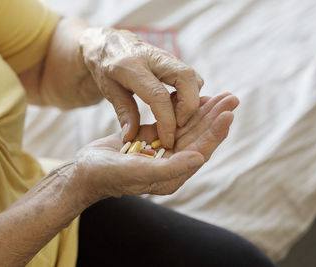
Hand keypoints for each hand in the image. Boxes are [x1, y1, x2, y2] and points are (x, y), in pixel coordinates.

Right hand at [73, 92, 237, 207]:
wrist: (84, 171)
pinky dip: (183, 110)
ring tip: (220, 96)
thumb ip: (169, 168)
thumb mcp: (136, 172)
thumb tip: (199, 158)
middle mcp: (171, 165)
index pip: (199, 151)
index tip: (228, 113)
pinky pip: (172, 122)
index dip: (214, 133)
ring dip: (203, 112)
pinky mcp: (152, 140)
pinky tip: (193, 98)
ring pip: (187, 128)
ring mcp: (162, 151)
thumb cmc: (106, 174)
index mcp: (172, 175)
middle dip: (214, 118)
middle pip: (198, 138)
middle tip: (232, 98)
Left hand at [80, 27, 203, 147]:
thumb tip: (132, 137)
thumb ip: (123, 112)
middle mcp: (154, 57)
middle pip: (186, 78)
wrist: (109, 42)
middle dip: (188, 107)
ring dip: (190, 101)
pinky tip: (175, 106)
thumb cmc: (105, 66)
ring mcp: (167, 57)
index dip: (166, 121)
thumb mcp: (107, 90)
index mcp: (131, 66)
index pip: (158, 95)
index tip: (168, 139)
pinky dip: (189, 95)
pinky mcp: (174, 61)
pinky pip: (191, 78)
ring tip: (176, 118)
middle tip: (179, 126)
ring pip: (193, 77)